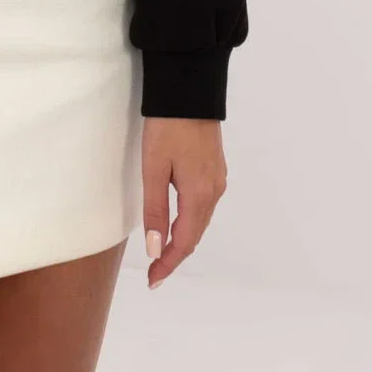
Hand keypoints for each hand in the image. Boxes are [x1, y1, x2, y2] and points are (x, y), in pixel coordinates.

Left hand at [141, 116, 227, 287]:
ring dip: (183, 239)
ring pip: (200, 220)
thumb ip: (156, 210)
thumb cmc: (167, 128)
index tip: (153, 281)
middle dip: (175, 256)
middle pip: (195, 234)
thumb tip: (156, 249)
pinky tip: (178, 223)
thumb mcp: (154, 168)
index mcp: (199, 195)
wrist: (189, 91)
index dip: (169, 264)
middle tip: (155, 273)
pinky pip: (203, 206)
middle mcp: (214, 191)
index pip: (184, 242)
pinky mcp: (215, 168)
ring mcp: (217, 179)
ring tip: (163, 253)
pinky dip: (190, 221)